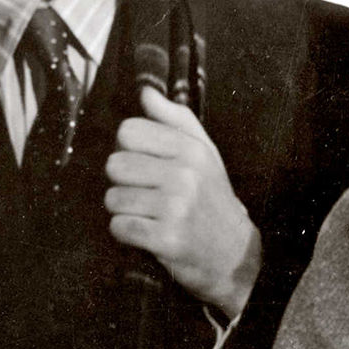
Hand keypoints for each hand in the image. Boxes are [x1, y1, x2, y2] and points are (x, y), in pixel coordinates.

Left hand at [105, 86, 261, 317]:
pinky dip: (127, 233)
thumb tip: (145, 93)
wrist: (236, 255)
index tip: (146, 165)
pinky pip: (119, 226)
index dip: (130, 149)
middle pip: (115, 164)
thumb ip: (174, 119)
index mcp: (191, 150)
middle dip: (124, 182)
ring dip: (124, 210)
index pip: (128, 131)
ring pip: (113, 198)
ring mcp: (176, 208)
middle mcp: (185, 175)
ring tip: (149, 215)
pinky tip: (147, 233)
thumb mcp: (204, 154)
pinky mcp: (166, 239)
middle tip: (147, 194)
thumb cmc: (213, 199)